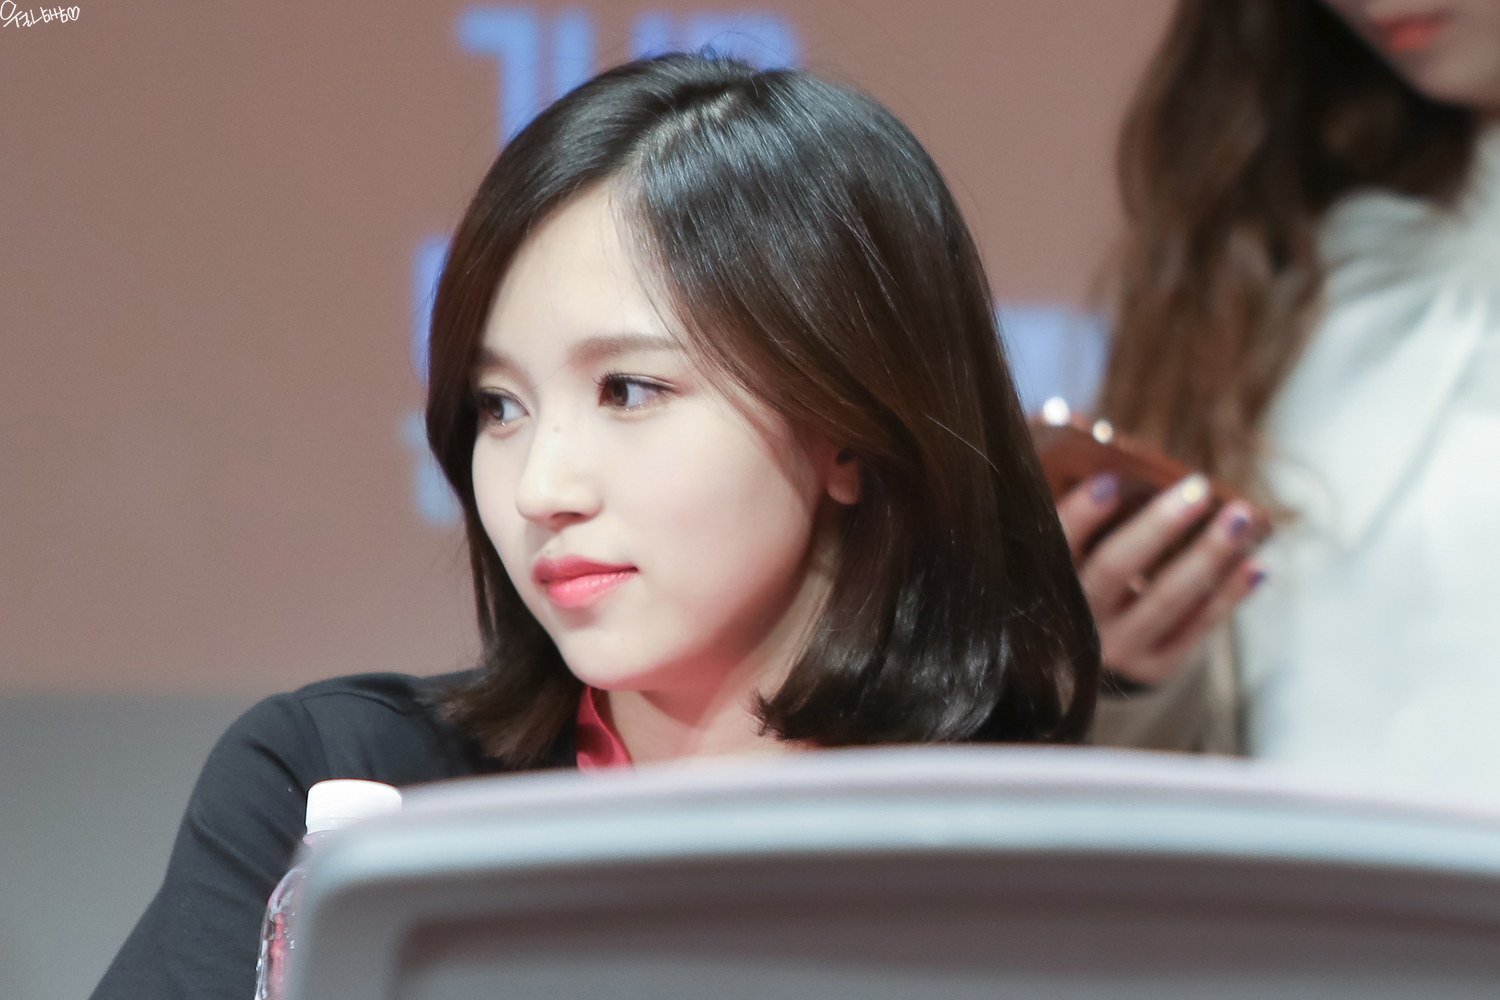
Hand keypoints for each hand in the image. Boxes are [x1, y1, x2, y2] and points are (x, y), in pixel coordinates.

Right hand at [1057, 472, 1266, 686]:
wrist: (1080, 660)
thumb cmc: (1078, 579)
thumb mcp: (1066, 552)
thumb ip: (1081, 513)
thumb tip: (1106, 452)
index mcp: (1044, 585)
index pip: (1057, 546)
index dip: (1080, 515)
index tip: (1111, 480)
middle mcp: (1074, 624)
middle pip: (1114, 571)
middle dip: (1158, 527)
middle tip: (1197, 488)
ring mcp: (1115, 649)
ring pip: (1165, 600)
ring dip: (1208, 556)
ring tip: (1241, 517)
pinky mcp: (1153, 666)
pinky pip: (1195, 628)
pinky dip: (1228, 595)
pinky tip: (1254, 564)